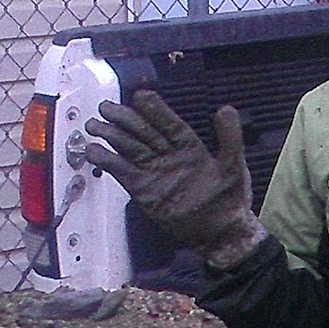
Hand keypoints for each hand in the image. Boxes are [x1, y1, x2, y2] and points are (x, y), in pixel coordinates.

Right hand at [85, 90, 265, 269]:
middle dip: (125, 119)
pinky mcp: (142, 188)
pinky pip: (122, 171)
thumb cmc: (229, 199)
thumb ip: (230, 138)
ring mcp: (154, 171)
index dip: (156, 110)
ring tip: (95, 125)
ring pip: (129, 148)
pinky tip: (94, 151)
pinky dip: (107, 161)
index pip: (170, 124)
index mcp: (191, 147)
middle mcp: (169, 156)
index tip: (141, 96)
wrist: (218, 231)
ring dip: (112, 136)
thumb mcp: (233, 166)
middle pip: (144, 132)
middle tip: (107, 107)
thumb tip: (226, 110)